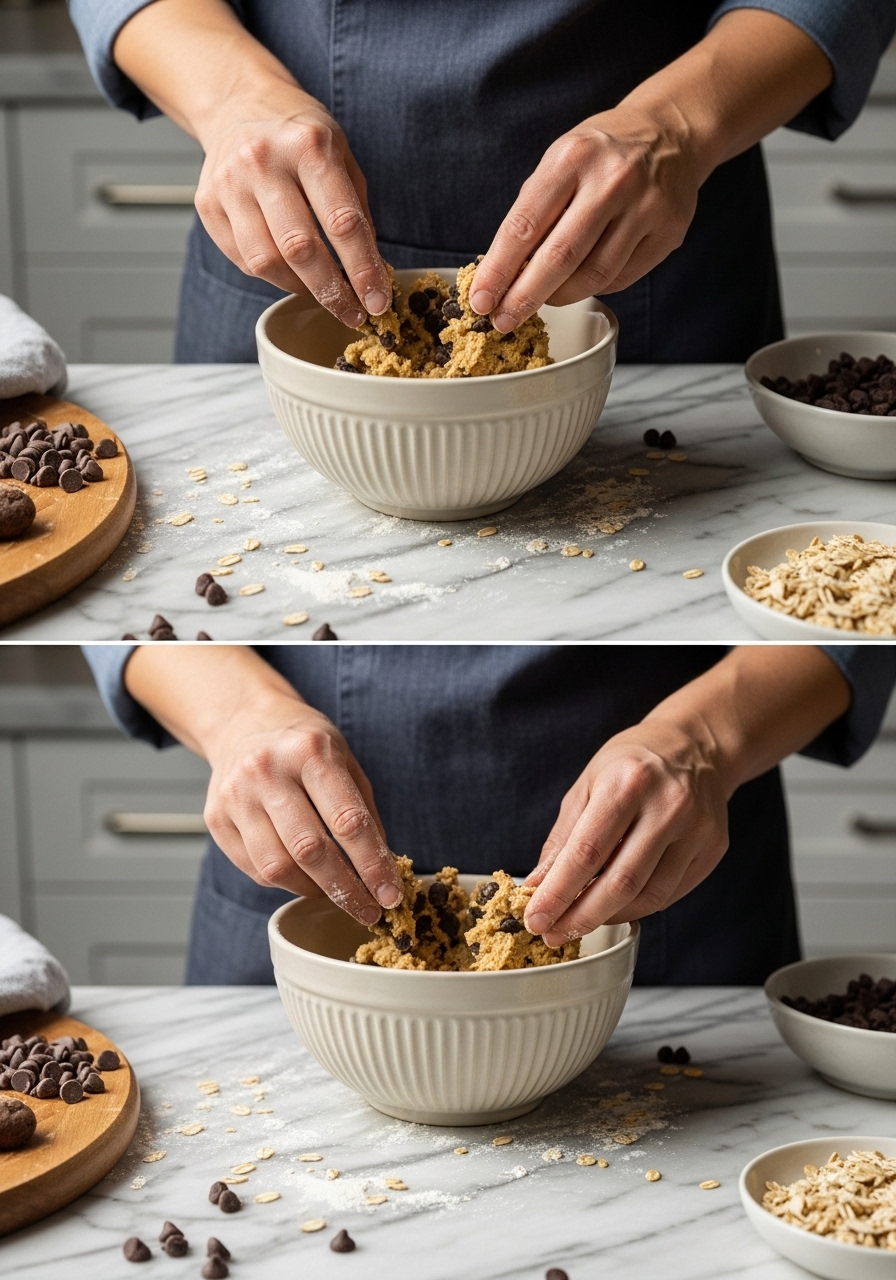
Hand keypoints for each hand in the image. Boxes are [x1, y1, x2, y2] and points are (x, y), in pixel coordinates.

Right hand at [194, 84, 390, 325]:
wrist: (239, 104)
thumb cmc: (299, 137)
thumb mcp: (341, 156)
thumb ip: (357, 211)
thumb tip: (371, 274)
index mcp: (308, 146)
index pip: (342, 223)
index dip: (363, 270)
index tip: (377, 302)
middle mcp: (263, 162)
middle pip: (300, 249)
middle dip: (331, 291)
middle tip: (351, 313)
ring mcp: (229, 184)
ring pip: (266, 262)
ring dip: (300, 288)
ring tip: (320, 291)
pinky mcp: (207, 204)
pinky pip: (244, 260)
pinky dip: (273, 275)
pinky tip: (289, 270)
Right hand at [202, 693, 401, 923]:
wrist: (242, 722)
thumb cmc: (303, 745)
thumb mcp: (344, 759)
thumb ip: (363, 810)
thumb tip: (382, 868)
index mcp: (310, 751)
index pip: (348, 821)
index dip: (372, 865)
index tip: (391, 894)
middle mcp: (267, 771)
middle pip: (309, 850)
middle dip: (345, 890)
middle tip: (368, 910)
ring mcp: (236, 796)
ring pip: (277, 867)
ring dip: (313, 890)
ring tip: (334, 892)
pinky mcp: (216, 818)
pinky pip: (255, 869)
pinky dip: (284, 882)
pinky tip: (302, 876)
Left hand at [469, 101, 701, 331]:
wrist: (671, 133)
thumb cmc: (601, 155)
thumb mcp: (559, 162)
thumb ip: (532, 213)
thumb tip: (500, 276)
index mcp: (572, 157)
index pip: (524, 226)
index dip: (498, 270)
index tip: (480, 300)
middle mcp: (612, 180)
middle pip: (559, 258)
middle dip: (525, 297)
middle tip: (503, 320)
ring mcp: (646, 206)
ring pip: (593, 276)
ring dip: (560, 297)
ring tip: (544, 298)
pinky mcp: (669, 231)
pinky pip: (621, 278)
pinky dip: (595, 286)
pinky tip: (585, 277)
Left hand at [523, 721, 729, 945]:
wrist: (694, 746)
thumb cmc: (631, 764)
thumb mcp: (588, 786)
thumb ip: (563, 839)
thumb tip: (538, 886)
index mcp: (628, 783)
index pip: (587, 853)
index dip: (558, 893)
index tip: (535, 919)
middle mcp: (668, 806)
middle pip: (621, 882)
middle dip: (581, 917)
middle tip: (554, 934)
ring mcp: (697, 829)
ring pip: (649, 896)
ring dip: (608, 916)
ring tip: (580, 921)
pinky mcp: (714, 848)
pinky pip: (670, 893)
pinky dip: (637, 906)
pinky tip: (615, 905)